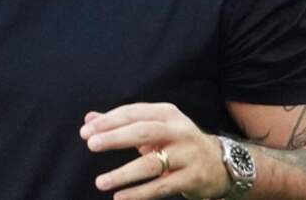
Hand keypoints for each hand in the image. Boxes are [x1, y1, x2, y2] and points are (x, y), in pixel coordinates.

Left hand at [79, 103, 230, 199]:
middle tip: (91, 145)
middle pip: (143, 132)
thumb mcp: (154, 127)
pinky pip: (161, 186)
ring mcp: (187, 155)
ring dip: (123, 173)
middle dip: (115, 138)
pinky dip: (139, 193)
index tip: (85, 131)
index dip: (108, 121)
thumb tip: (88, 118)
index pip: (133, 113)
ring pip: (151, 163)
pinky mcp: (192, 178)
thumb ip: (122, 122)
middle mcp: (179, 131)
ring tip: (100, 182)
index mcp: (167, 113)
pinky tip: (120, 197)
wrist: (220, 163)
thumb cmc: (177, 143)